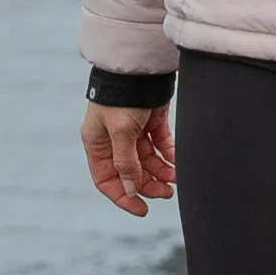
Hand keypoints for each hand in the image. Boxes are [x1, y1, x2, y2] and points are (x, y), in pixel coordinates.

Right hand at [82, 98, 176, 218]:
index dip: (123, 196)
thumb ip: (126, 162)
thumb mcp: (121, 132)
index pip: (106, 179)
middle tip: (167, 192)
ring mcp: (132, 131)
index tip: (142, 209)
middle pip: (130, 173)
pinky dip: (169, 155)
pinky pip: (160, 146)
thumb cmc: (122, 97)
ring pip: (147, 161)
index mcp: (97, 144)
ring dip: (161, 172)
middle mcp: (113, 140)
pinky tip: (178, 162)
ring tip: (176, 176)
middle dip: (148, 184)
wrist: (139, 65)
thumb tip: (131, 189)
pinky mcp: (150, 122)